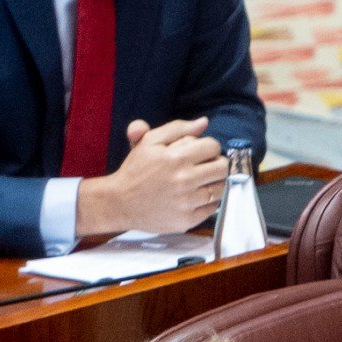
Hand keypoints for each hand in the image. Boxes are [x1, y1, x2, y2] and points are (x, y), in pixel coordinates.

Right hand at [75, 118, 226, 236]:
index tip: (200, 153)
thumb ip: (177, 129)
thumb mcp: (149, 142)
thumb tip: (204, 122)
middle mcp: (183, 180)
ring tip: (199, 182)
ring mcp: (187, 202)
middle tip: (204, 167)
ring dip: (213, 182)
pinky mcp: (188, 219)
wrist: (119, 202)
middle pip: (222, 167)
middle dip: (216, 163)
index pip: (213, 146)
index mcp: (175, 158)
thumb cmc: (136, 170)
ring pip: (221, 188)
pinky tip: (194, 197)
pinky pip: (213, 207)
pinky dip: (208, 201)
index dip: (208, 147)